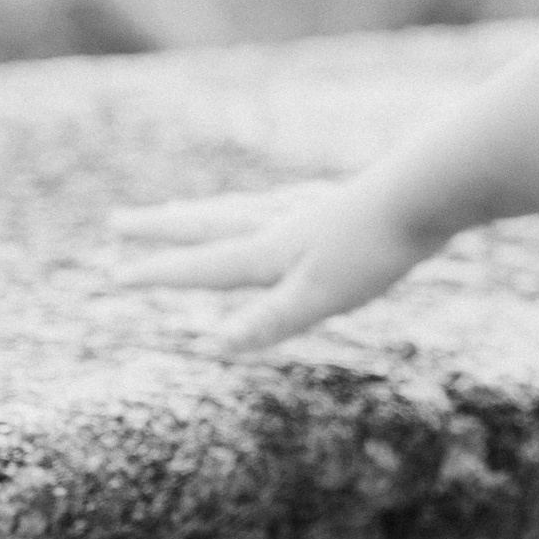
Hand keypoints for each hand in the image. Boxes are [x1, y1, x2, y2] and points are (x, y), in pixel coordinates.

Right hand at [110, 173, 433, 355]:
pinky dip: (258, 204)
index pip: (203, 267)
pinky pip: (281, 202)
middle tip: (118, 222)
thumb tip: (216, 346)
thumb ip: (270, 320)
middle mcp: (279, 224)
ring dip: (203, 212)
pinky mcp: (337, 202)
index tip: (114, 275)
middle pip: (207, 225)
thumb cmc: (374, 250)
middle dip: (161, 229)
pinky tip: (274, 204)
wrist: (424, 192)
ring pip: (240, 209)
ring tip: (180, 208)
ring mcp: (307, 208)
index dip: (160, 273)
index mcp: (269, 252)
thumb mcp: (320, 296)